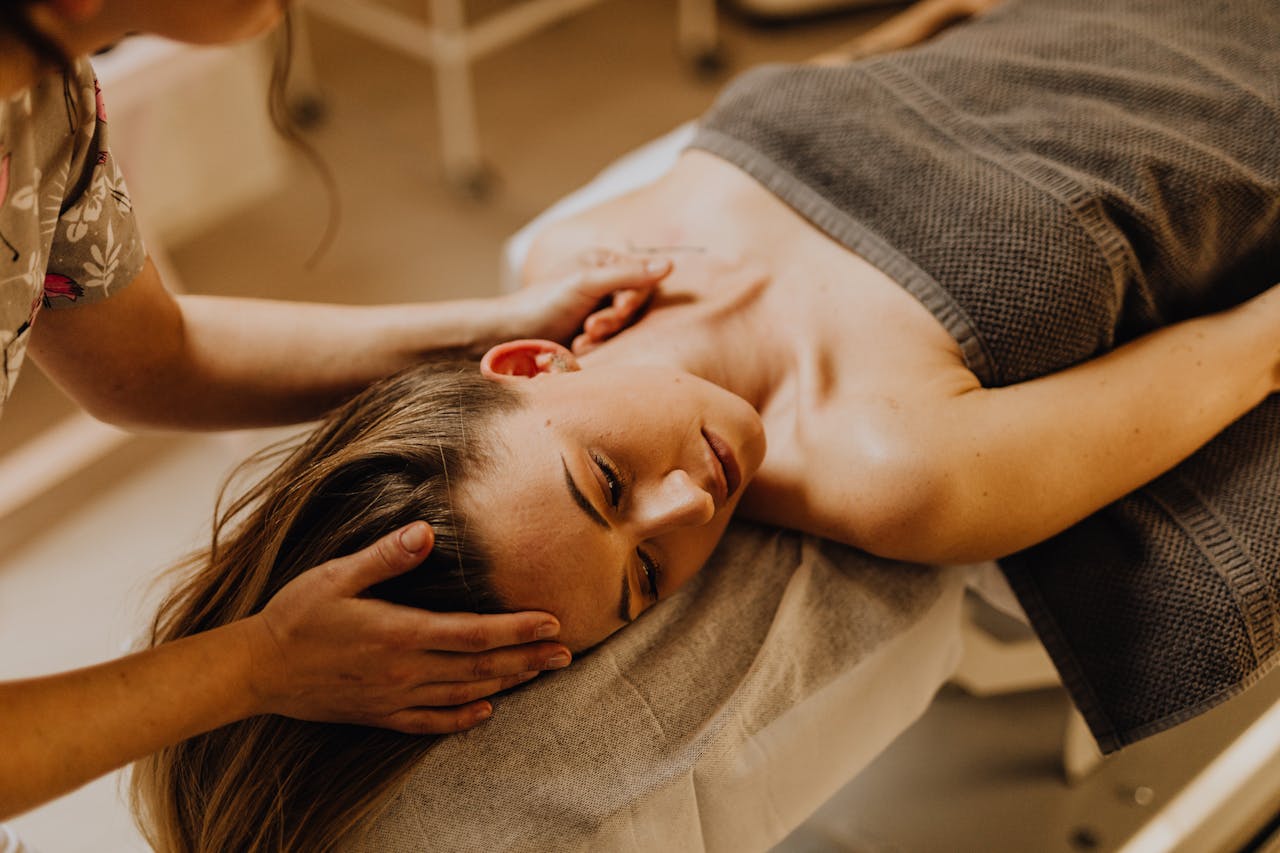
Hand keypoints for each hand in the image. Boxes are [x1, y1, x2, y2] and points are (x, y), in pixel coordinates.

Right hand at [242, 522, 570, 733]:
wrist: (256, 670)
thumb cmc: (296, 615)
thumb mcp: (336, 575)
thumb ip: (385, 555)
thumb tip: (426, 531)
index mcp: (399, 632)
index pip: (474, 632)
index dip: (517, 629)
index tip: (552, 622)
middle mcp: (405, 670)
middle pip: (481, 667)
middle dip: (528, 658)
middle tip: (568, 652)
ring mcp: (395, 697)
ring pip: (465, 694)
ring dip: (508, 684)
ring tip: (542, 673)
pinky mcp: (381, 715)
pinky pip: (432, 723)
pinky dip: (464, 719)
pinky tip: (487, 712)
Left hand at [509, 248, 671, 352]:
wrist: (513, 333)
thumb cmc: (545, 301)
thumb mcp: (588, 283)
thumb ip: (628, 275)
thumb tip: (671, 265)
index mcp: (604, 262)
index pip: (641, 278)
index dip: (633, 297)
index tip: (618, 310)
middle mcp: (604, 282)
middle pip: (634, 303)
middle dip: (615, 318)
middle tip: (592, 328)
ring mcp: (599, 307)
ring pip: (624, 324)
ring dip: (605, 332)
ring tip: (583, 338)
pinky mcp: (593, 331)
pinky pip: (612, 338)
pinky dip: (597, 343)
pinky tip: (579, 347)